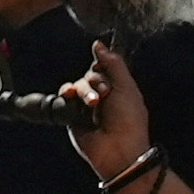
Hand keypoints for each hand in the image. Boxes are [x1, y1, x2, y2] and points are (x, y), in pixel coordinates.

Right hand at [59, 43, 148, 178]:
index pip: (103, 67)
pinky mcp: (72, 117)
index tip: (104, 69)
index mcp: (117, 88)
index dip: (102, 66)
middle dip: (95, 81)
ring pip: (77, 85)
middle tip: (105, 94)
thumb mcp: (126, 86)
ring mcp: (86, 107)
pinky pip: (65, 98)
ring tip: (93, 104)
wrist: (118, 149)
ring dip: (84, 91)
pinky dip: (68, 96)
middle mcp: (102, 96)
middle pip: (89, 75)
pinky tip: (71, 98)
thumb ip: (113, 63)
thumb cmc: (129, 120)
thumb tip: (98, 45)